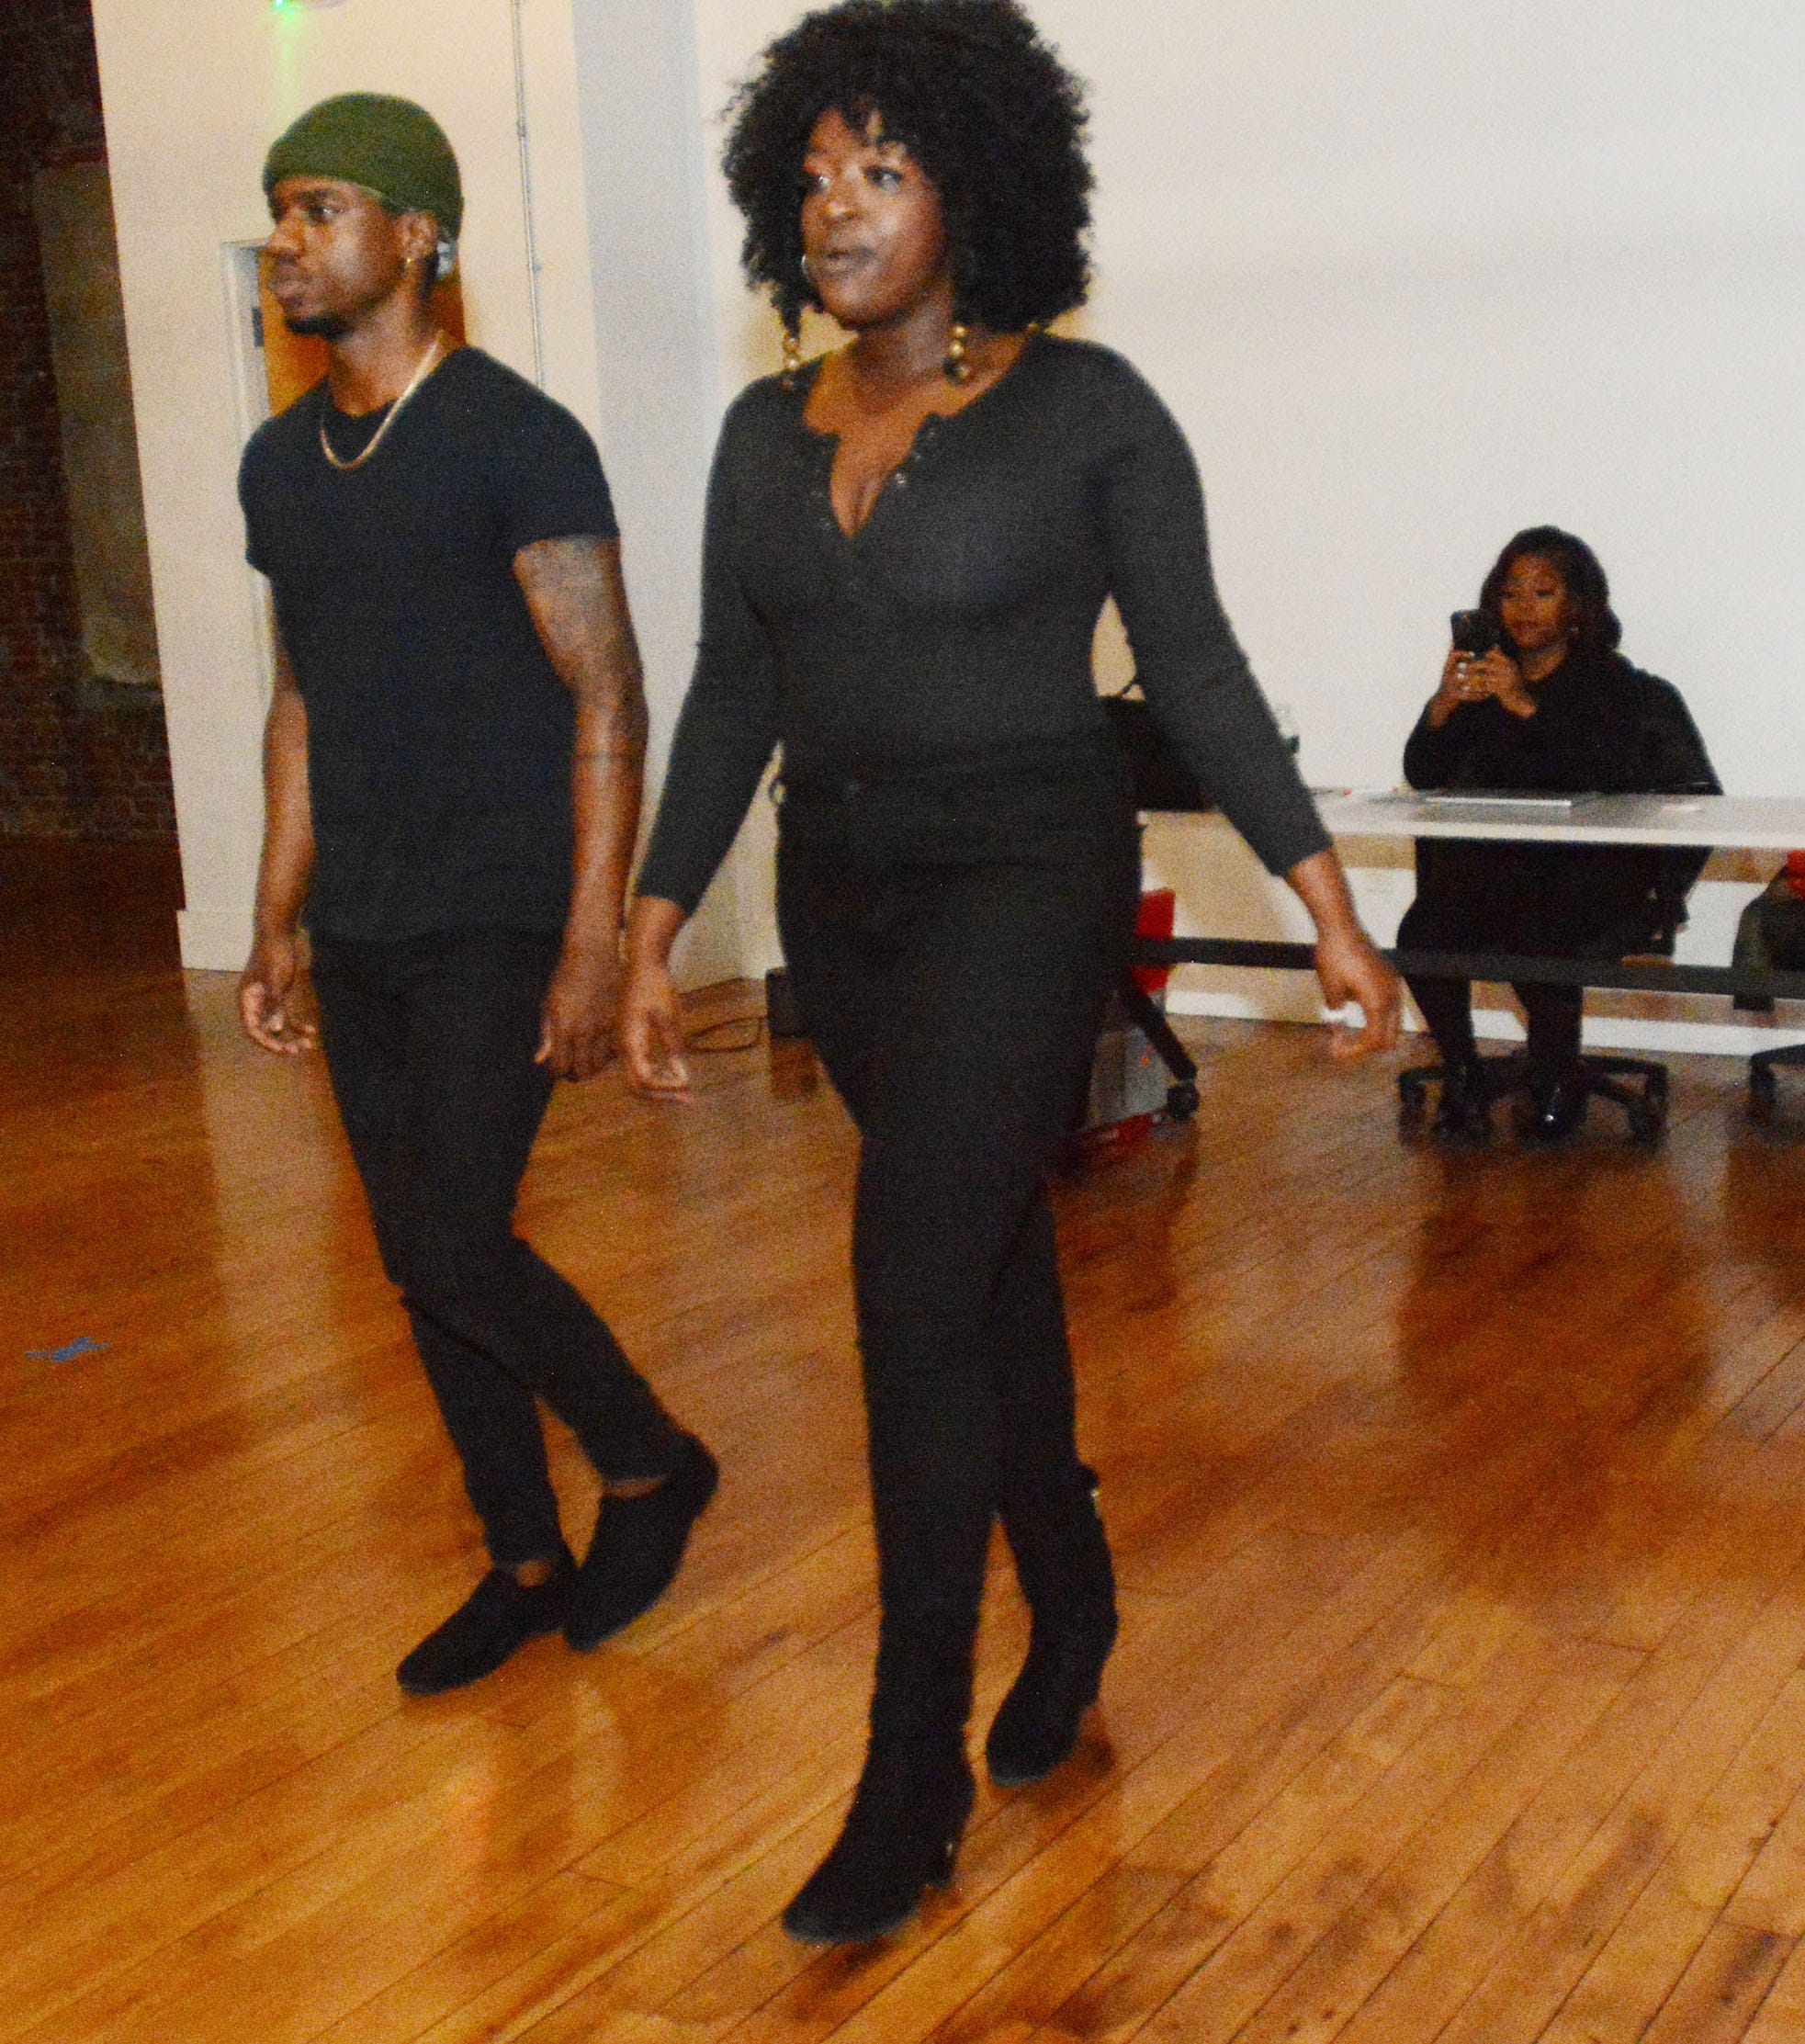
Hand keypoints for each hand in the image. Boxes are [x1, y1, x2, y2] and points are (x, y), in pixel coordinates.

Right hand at [239, 928, 316, 1053]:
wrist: (280, 932)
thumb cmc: (274, 955)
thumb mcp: (277, 982)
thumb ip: (275, 1006)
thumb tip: (273, 1030)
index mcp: (247, 1000)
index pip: (252, 1029)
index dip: (266, 1042)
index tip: (282, 1049)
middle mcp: (255, 1003)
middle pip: (265, 1030)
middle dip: (280, 1042)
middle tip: (297, 1050)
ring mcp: (268, 999)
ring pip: (277, 1024)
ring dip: (291, 1035)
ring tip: (308, 1045)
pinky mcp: (280, 995)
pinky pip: (286, 1014)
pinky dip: (297, 1023)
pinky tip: (312, 1030)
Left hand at [536, 945, 621, 1080]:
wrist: (593, 954)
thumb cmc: (565, 978)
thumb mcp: (550, 1005)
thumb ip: (546, 1036)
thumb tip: (540, 1061)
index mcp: (564, 1028)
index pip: (560, 1068)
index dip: (557, 1073)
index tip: (556, 1070)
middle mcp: (586, 1031)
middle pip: (583, 1072)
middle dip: (575, 1075)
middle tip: (572, 1069)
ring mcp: (606, 1027)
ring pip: (601, 1064)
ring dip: (593, 1066)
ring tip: (587, 1059)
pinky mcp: (621, 1020)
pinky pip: (616, 1049)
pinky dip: (608, 1054)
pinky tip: (602, 1046)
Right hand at [617, 957, 691, 1096]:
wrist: (643, 963)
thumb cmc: (656, 986)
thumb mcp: (670, 1018)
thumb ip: (675, 1049)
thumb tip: (683, 1078)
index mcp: (630, 1043)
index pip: (645, 1080)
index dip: (667, 1087)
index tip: (688, 1085)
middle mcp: (623, 1048)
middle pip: (638, 1086)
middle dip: (663, 1097)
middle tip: (689, 1103)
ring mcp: (624, 1044)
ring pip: (638, 1079)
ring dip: (661, 1089)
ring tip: (685, 1094)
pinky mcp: (630, 1039)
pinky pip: (639, 1067)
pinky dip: (657, 1076)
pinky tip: (674, 1074)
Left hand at [1314, 924, 1401, 1059]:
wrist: (1341, 925)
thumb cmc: (1333, 956)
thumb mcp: (1331, 992)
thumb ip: (1336, 1018)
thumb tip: (1337, 1036)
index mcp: (1378, 1002)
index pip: (1373, 1041)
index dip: (1353, 1052)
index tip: (1335, 1052)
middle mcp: (1393, 996)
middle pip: (1389, 1039)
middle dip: (1366, 1048)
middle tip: (1342, 1049)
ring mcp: (1394, 985)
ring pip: (1392, 1025)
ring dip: (1373, 1035)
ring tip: (1348, 1037)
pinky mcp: (1391, 978)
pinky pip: (1391, 1008)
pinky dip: (1377, 1019)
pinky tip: (1358, 1016)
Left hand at [1438, 645, 1532, 717]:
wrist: (1521, 700)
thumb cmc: (1513, 684)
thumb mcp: (1509, 670)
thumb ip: (1501, 659)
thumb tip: (1494, 646)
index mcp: (1509, 662)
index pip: (1493, 654)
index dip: (1479, 655)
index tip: (1466, 656)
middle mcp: (1507, 669)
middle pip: (1485, 665)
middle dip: (1471, 666)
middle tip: (1459, 667)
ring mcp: (1505, 679)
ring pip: (1482, 677)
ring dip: (1469, 677)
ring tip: (1459, 678)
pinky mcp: (1502, 689)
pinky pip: (1485, 687)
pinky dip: (1474, 688)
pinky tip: (1466, 688)